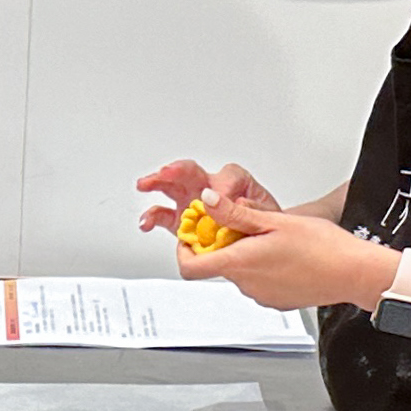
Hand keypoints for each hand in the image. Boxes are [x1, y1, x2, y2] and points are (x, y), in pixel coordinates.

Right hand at [131, 157, 272, 234]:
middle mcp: (208, 186)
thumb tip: (238, 202)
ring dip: (156, 182)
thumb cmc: (260, 223)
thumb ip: (253, 207)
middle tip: (167, 172)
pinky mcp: (179, 220)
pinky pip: (162, 215)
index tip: (224, 201)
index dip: (224, 189)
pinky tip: (145, 222)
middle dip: (177, 170)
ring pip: (171, 186)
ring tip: (144, 185)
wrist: (256, 241)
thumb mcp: (266, 215)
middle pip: (191, 171)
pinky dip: (151, 218)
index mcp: (233, 181)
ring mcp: (190, 201)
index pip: (227, 178)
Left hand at [179, 191, 391, 308]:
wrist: (355, 273)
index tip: (193, 234)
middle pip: (219, 264)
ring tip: (274, 239)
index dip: (184, 250)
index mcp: (240, 262)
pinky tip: (286, 256)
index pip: (190, 267)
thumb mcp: (274, 220)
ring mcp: (261, 296)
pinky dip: (263, 268)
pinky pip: (259, 283)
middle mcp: (246, 284)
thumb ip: (235, 213)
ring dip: (247, 255)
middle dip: (225, 244)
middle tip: (246, 225)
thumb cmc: (323, 248)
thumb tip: (208, 202)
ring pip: (240, 272)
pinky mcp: (276, 301)